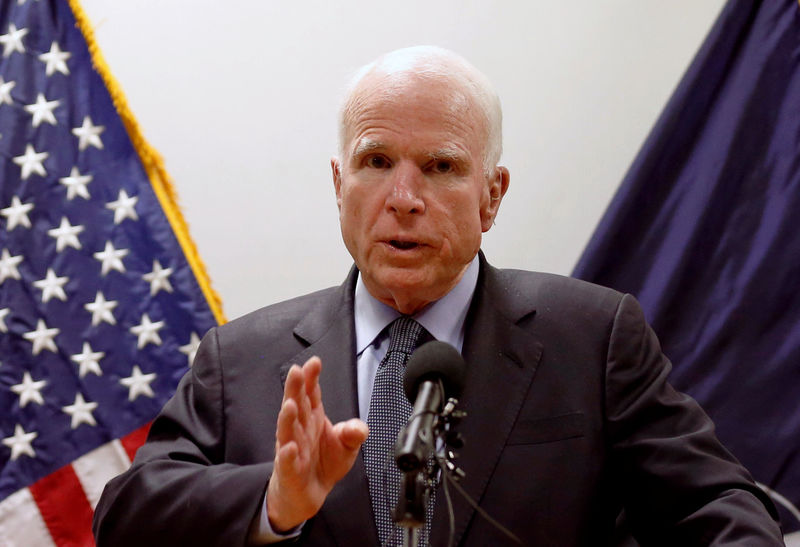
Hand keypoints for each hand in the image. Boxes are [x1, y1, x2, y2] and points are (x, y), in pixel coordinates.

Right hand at [266, 356, 368, 531]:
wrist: (310, 493)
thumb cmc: (324, 463)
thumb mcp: (347, 445)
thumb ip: (354, 432)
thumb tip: (359, 427)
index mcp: (312, 417)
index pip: (310, 393)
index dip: (311, 378)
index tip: (314, 363)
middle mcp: (300, 429)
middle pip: (296, 405)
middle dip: (295, 388)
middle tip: (296, 372)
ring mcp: (292, 448)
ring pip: (287, 431)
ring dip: (287, 417)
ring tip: (290, 404)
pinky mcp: (289, 471)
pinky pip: (286, 462)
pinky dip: (287, 455)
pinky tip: (289, 448)